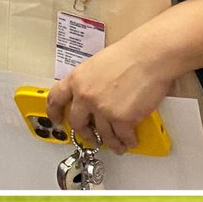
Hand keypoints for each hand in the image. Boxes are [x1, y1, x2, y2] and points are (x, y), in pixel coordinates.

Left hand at [45, 37, 175, 153]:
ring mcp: (103, 110)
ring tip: (116, 145)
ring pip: (102, 135)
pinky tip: (130, 140)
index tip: (57, 119)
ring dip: (110, 143)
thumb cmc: (128, 56)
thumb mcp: (96, 64)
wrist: (148, 57)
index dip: (54, 112)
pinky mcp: (122, 119)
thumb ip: (88, 81)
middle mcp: (86, 96)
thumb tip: (90, 95)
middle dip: (84, 133)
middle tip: (90, 137)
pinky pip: (122, 137)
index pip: (56, 99)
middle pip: (77, 123)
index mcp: (77, 79)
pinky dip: (127, 141)